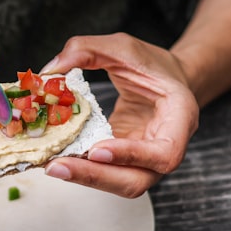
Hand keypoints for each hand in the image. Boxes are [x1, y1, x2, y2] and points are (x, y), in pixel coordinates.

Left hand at [40, 34, 199, 197]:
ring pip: (120, 183)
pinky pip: (106, 173)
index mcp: (180, 119)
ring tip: (51, 165)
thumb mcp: (123, 46)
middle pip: (136, 180)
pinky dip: (81, 170)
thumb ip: (87, 49)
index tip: (97, 150)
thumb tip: (50, 70)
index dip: (133, 156)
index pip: (165, 153)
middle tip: (57, 166)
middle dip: (95, 177)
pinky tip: (56, 160)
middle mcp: (166, 148)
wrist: (166, 78)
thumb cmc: (152, 64)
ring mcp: (146, 161)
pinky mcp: (126, 163)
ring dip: (84, 178)